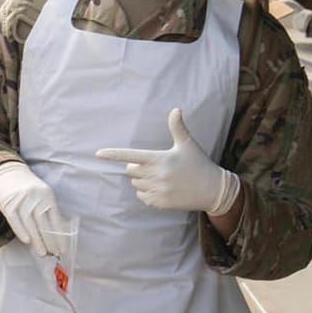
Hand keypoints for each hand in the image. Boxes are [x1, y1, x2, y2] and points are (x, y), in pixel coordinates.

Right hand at [0, 160, 67, 257]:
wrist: (9, 172)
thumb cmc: (29, 188)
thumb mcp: (42, 195)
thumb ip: (49, 210)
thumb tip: (58, 232)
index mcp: (47, 196)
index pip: (55, 219)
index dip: (59, 235)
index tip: (63, 249)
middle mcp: (35, 197)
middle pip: (43, 223)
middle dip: (49, 240)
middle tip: (53, 254)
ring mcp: (21, 200)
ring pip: (30, 223)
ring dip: (37, 240)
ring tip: (42, 253)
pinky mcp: (8, 203)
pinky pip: (15, 220)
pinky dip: (21, 231)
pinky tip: (27, 241)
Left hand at [95, 108, 239, 214]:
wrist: (213, 190)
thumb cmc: (199, 164)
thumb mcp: (188, 145)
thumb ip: (177, 128)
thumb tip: (176, 109)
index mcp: (160, 159)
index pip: (131, 156)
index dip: (113, 155)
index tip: (98, 154)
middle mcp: (157, 175)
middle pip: (131, 170)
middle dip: (138, 167)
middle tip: (156, 166)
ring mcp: (158, 190)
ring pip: (136, 184)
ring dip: (143, 180)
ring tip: (163, 178)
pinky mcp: (159, 203)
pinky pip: (142, 196)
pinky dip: (147, 193)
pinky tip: (163, 189)